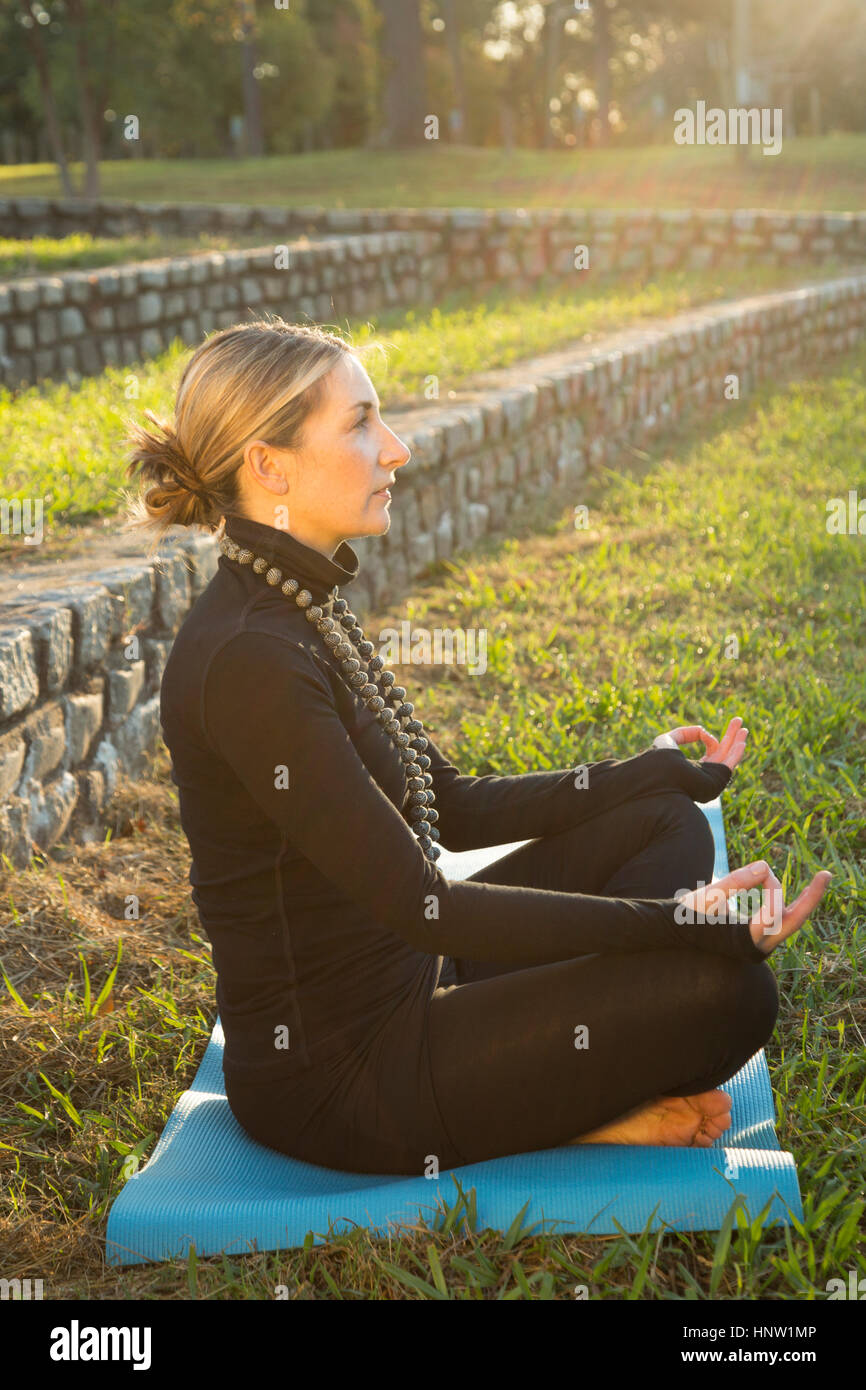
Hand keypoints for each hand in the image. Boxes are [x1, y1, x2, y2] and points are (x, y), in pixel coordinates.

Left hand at [656, 716, 747, 772]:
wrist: (661, 777)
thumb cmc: (659, 762)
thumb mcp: (667, 741)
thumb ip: (684, 733)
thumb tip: (703, 731)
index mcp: (694, 767)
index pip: (709, 751)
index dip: (707, 738)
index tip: (701, 731)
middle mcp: (705, 773)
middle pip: (723, 752)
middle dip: (731, 736)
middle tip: (738, 721)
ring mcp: (712, 776)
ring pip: (729, 756)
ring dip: (737, 741)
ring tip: (744, 729)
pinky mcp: (717, 777)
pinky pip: (730, 764)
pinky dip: (736, 753)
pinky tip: (742, 742)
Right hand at [677, 860, 832, 955]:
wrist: (674, 935)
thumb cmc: (686, 917)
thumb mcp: (707, 897)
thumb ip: (735, 881)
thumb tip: (766, 866)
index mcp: (744, 942)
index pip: (773, 914)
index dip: (771, 888)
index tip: (762, 870)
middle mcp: (758, 947)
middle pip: (793, 922)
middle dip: (810, 898)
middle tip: (826, 875)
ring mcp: (760, 944)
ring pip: (790, 921)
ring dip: (804, 901)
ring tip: (821, 880)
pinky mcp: (759, 938)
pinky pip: (782, 920)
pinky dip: (790, 904)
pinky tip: (802, 893)